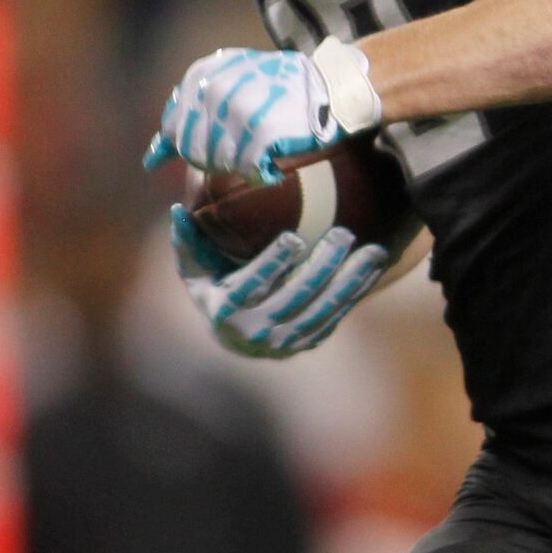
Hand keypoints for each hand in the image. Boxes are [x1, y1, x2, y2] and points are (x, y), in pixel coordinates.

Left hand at [144, 46, 359, 182]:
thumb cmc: (279, 89)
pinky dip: (263, 174)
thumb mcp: (229, 84)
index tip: (211, 149)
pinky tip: (274, 164)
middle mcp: (214, 88)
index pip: (174, 130)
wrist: (331, 85)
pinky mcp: (261, 132)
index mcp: (201, 73)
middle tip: (247, 150)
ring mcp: (236, 110)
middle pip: (194, 151)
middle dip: (217, 159)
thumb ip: (190, 115)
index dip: (189, 147)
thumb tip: (151, 160)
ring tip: (264, 152)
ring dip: (242, 165)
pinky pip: (248, 170)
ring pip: (220, 163)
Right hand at [170, 208, 388, 357]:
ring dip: (351, 279)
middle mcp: (255, 330)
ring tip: (373, 249)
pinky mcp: (307, 342)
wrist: (235, 338)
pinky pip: (336, 315)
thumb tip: (177, 210)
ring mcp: (284, 341)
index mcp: (225, 310)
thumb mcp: (194, 270)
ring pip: (323, 308)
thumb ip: (188, 241)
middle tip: (343, 234)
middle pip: (295, 296)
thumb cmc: (214, 290)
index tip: (294, 237)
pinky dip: (356, 291)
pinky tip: (374, 266)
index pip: (251, 285)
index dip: (273, 263)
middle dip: (322, 265)